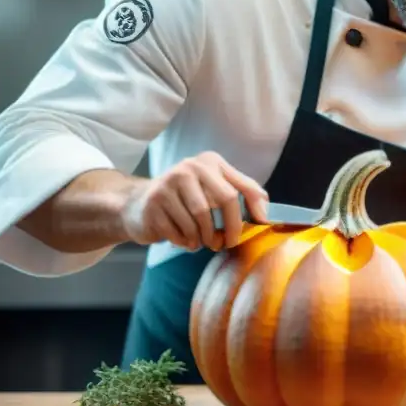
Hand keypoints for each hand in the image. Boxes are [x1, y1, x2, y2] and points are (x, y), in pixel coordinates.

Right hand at [120, 151, 268, 250]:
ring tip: (201, 241)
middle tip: (225, 243)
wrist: (140, 203)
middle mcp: (189, 167)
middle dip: (228, 228)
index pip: (240, 188)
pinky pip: (179, 232)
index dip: (252, 210)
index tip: (255, 228)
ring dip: (204, 239)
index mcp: (210, 162)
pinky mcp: (153, 203)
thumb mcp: (216, 188)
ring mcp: (168, 183)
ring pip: (199, 220)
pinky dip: (185, 242)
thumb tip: (266, 215)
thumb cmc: (187, 199)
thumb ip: (244, 194)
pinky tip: (184, 239)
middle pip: (222, 201)